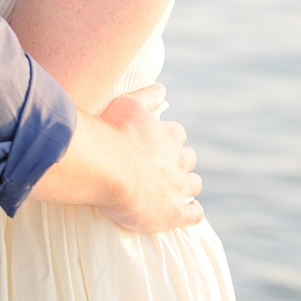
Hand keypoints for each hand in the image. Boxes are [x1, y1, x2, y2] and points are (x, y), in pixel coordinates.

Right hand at [94, 83, 203, 233]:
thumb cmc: (113, 133)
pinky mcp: (174, 212)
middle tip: (163, 165)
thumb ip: (147, 95)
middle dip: (180, 160)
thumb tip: (162, 87)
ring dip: (187, 185)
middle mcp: (179, 161)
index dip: (168, 138)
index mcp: (169, 136)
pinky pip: (193, 213)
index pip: (177, 134)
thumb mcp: (127, 104)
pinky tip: (189, 211)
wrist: (106, 168)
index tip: (156, 142)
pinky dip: (193, 211)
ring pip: (193, 184)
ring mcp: (179, 188)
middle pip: (188, 158)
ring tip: (175, 188)